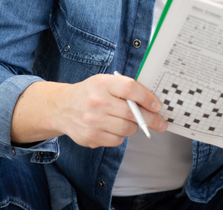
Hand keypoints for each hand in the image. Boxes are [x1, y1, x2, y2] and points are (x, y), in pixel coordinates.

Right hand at [10, 73, 166, 147]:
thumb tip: (152, 103)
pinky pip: (117, 140)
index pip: (129, 89)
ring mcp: (92, 121)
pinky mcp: (90, 137)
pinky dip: (121, 135)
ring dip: (134, 127)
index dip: (147, 98)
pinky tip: (114, 128)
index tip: (157, 106)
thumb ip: (125, 89)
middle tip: (160, 123)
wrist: (62, 107)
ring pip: (126, 129)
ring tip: (131, 122)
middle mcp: (96, 101)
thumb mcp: (104, 82)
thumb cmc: (90, 93)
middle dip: (150, 119)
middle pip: (131, 113)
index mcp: (102, 83)